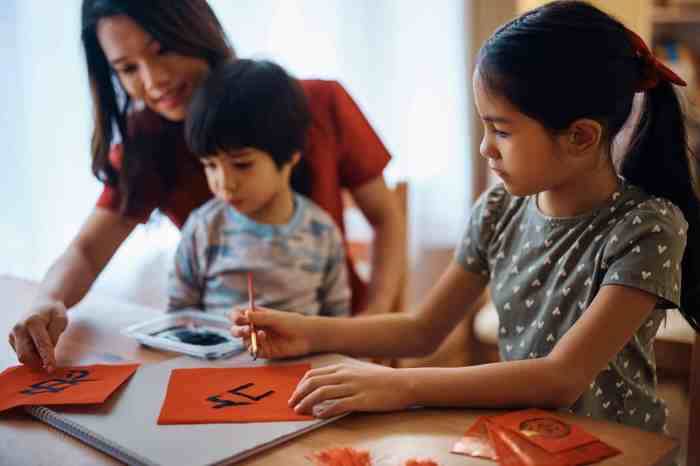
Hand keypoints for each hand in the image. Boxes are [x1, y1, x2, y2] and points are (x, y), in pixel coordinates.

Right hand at [8, 299, 67, 371]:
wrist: (42, 304)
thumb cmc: (54, 312)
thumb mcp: (61, 320)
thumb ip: (55, 335)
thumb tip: (47, 351)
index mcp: (33, 321)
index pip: (41, 345)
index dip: (47, 358)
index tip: (51, 369)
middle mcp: (19, 328)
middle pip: (25, 355)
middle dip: (37, 362)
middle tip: (50, 361)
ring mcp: (13, 334)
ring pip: (23, 356)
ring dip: (35, 357)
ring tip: (44, 345)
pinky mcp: (11, 339)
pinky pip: (21, 353)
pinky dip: (31, 353)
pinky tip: (37, 344)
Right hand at [229, 306, 313, 358]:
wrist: (306, 336)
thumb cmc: (292, 322)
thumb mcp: (275, 317)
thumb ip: (259, 317)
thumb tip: (243, 314)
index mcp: (256, 316)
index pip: (238, 315)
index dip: (235, 316)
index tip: (237, 318)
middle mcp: (255, 328)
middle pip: (237, 329)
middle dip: (237, 330)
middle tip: (246, 330)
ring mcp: (258, 340)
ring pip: (244, 341)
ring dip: (248, 338)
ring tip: (262, 334)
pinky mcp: (264, 351)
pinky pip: (253, 351)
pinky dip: (254, 347)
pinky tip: (263, 340)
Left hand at [288, 364, 412, 417]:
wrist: (403, 384)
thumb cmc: (381, 380)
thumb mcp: (358, 372)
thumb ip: (342, 376)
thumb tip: (325, 386)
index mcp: (343, 367)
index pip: (313, 374)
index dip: (300, 386)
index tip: (296, 395)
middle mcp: (345, 375)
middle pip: (313, 382)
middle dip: (299, 394)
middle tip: (292, 405)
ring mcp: (352, 387)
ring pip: (321, 393)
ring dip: (307, 403)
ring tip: (300, 412)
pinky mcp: (360, 400)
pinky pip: (337, 405)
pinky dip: (324, 411)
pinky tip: (318, 416)